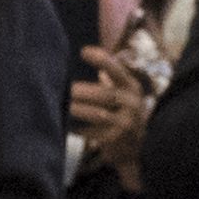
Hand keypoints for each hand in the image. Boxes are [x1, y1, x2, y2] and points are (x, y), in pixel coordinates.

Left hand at [71, 45, 154, 191]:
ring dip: (78, 109)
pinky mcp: (115, 140)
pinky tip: (65, 124)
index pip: (117, 70)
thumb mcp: (123, 92)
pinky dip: (78, 128)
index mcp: (131, 87)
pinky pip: (92, 133)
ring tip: (63, 105)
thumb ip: (108, 76)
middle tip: (64, 87)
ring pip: (99, 114)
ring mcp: (125, 124)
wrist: (136, 147)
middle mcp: (132, 104)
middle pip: (106, 94)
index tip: (83, 51)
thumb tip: (79, 57)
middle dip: (82, 91)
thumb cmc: (121, 111)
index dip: (102, 60)